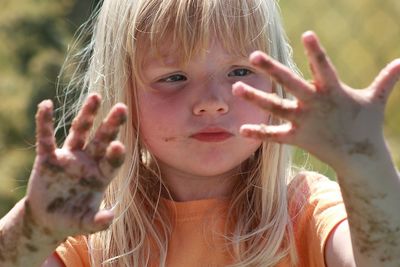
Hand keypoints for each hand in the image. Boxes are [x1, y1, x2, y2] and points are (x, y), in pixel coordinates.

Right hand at [26, 93, 126, 241]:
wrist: (49, 219)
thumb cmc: (72, 219)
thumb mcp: (85, 224)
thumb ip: (97, 222)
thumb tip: (111, 218)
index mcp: (101, 175)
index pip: (113, 161)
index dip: (116, 154)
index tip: (119, 145)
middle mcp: (89, 161)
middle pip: (102, 139)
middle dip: (111, 124)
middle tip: (122, 108)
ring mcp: (70, 157)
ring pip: (80, 132)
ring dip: (87, 115)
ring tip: (96, 97)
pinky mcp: (49, 158)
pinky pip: (46, 138)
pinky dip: (45, 122)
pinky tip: (46, 105)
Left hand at [233, 31, 399, 169]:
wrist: (358, 157)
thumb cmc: (365, 124)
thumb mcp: (375, 100)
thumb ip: (386, 80)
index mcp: (333, 91)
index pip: (324, 66)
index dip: (316, 51)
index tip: (307, 34)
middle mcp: (315, 105)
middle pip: (291, 84)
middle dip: (273, 69)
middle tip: (253, 55)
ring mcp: (304, 122)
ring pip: (276, 108)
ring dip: (255, 99)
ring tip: (236, 87)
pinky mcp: (297, 137)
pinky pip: (275, 136)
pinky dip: (259, 133)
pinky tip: (241, 129)